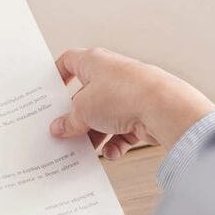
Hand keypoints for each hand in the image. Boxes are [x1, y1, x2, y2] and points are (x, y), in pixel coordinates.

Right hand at [50, 48, 214, 157]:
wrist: (164, 108)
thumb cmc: (123, 95)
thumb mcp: (83, 110)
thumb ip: (68, 120)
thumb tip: (59, 128)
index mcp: (94, 61)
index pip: (69, 61)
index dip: (57, 75)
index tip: (49, 93)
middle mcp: (112, 74)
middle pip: (86, 96)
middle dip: (76, 117)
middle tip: (64, 132)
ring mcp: (128, 93)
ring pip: (104, 116)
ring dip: (95, 134)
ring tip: (86, 150)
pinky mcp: (143, 112)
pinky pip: (123, 130)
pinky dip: (116, 143)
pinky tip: (111, 152)